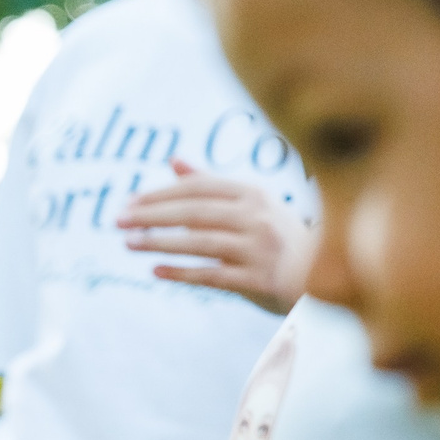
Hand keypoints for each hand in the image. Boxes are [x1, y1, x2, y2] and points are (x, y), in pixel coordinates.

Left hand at [119, 159, 312, 313]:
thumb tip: (173, 160)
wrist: (321, 274)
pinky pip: (213, 275)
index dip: (161, 194)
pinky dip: (183, 272)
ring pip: (200, 243)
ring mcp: (259, 249)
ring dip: (160, 243)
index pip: (198, 189)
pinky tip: (155, 271)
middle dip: (152, 216)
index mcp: (254, 195)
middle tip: (117, 221)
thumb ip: (211, 185)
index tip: (129, 201)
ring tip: (129, 243)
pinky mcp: (258, 279)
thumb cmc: (277, 236)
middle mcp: (257, 218)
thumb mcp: (251, 204)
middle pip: (194, 213)